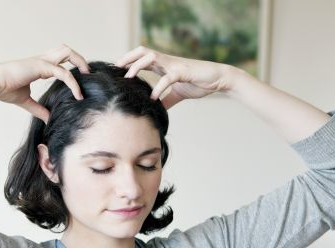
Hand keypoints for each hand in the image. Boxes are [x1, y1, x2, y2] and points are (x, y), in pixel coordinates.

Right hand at [0, 44, 89, 122]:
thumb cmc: (4, 89)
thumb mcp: (25, 102)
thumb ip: (39, 109)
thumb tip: (49, 120)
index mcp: (39, 66)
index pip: (60, 60)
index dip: (71, 68)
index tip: (79, 85)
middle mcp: (42, 60)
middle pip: (66, 50)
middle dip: (79, 60)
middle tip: (87, 75)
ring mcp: (42, 61)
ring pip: (67, 52)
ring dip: (80, 62)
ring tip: (87, 77)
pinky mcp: (41, 66)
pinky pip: (63, 72)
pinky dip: (73, 83)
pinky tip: (78, 95)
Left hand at [114, 46, 235, 108]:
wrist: (218, 79)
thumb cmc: (198, 83)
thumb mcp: (178, 93)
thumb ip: (167, 100)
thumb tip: (157, 109)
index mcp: (164, 65)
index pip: (142, 58)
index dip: (129, 61)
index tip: (117, 71)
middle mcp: (167, 61)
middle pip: (143, 52)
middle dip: (128, 58)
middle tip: (116, 69)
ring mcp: (175, 65)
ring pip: (152, 57)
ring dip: (138, 66)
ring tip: (129, 78)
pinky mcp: (183, 72)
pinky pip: (168, 78)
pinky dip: (159, 88)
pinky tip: (153, 98)